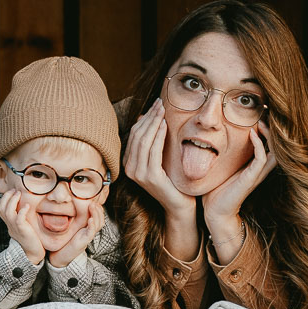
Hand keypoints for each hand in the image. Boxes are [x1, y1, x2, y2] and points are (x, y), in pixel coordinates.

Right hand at [0, 189, 44, 264]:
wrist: (33, 253)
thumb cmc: (30, 238)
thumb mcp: (22, 225)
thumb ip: (20, 216)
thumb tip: (24, 203)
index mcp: (8, 223)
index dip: (3, 198)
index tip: (12, 191)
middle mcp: (9, 224)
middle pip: (1, 208)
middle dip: (7, 196)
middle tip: (15, 190)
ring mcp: (15, 227)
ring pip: (8, 212)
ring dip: (13, 200)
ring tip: (19, 194)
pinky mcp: (22, 230)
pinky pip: (19, 219)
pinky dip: (22, 211)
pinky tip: (27, 205)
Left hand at [47, 201, 105, 267]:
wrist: (63, 255)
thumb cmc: (67, 240)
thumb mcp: (72, 227)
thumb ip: (75, 219)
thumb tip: (73, 205)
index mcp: (88, 228)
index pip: (99, 218)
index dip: (99, 210)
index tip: (95, 201)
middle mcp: (90, 232)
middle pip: (100, 220)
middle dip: (98, 210)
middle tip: (94, 202)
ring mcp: (88, 236)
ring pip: (97, 225)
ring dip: (96, 215)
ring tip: (92, 206)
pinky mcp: (84, 241)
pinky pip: (90, 233)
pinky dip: (91, 226)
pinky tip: (90, 220)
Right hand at [123, 100, 196, 222]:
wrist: (179, 204)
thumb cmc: (172, 180)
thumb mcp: (158, 158)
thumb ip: (151, 141)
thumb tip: (145, 117)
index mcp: (129, 163)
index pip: (134, 135)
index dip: (144, 118)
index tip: (156, 105)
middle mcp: (129, 169)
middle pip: (137, 135)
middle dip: (149, 117)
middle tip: (160, 103)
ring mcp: (138, 174)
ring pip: (143, 141)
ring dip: (154, 122)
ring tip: (163, 110)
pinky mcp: (150, 177)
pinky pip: (153, 151)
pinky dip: (158, 136)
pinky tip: (165, 125)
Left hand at [202, 124, 276, 253]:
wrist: (215, 212)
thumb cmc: (217, 191)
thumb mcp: (222, 166)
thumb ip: (223, 152)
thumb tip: (211, 135)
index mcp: (255, 165)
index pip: (269, 142)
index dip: (268, 127)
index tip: (261, 112)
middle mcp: (260, 168)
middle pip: (277, 144)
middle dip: (273, 127)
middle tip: (266, 111)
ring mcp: (257, 173)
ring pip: (274, 149)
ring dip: (269, 134)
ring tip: (262, 120)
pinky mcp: (251, 178)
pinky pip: (261, 158)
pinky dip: (259, 144)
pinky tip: (253, 133)